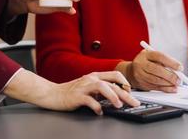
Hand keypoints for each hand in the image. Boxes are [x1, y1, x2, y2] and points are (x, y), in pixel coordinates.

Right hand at [4, 70, 139, 114]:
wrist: (52, 94)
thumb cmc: (71, 92)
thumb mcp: (89, 86)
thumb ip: (102, 89)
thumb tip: (117, 95)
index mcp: (96, 76)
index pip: (116, 75)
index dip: (126, 83)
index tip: (131, 93)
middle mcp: (91, 79)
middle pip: (113, 84)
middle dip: (126, 94)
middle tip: (135, 103)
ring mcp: (84, 87)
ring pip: (103, 87)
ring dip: (113, 97)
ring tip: (119, 106)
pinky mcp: (76, 96)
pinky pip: (89, 100)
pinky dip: (97, 107)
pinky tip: (100, 112)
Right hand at [116, 50, 181, 92]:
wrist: (131, 71)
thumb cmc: (146, 62)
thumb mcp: (153, 57)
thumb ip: (164, 61)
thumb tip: (177, 69)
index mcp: (146, 55)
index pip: (159, 57)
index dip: (171, 62)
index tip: (180, 67)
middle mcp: (141, 64)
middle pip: (156, 70)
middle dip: (170, 75)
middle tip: (179, 79)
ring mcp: (140, 75)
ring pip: (155, 80)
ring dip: (168, 83)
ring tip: (176, 84)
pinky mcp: (142, 84)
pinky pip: (155, 87)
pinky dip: (165, 89)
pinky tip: (171, 89)